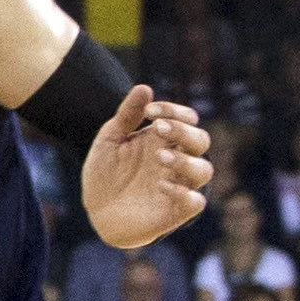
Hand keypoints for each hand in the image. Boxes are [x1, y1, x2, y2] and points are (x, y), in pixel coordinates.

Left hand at [81, 89, 212, 249]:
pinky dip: (184, 193)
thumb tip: (144, 88)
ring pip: (204, 170)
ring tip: (160, 157)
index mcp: (166, 140)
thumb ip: (127, 115)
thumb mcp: (110, 139)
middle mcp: (178, 161)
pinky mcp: (175, 212)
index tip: (149, 113)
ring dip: (186, 160)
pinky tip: (162, 186)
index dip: (173, 111)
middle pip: (200, 140)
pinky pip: (194, 203)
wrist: (95, 211)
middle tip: (156, 128)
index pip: (187, 118)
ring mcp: (179, 186)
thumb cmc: (105, 172)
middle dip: (182, 131)